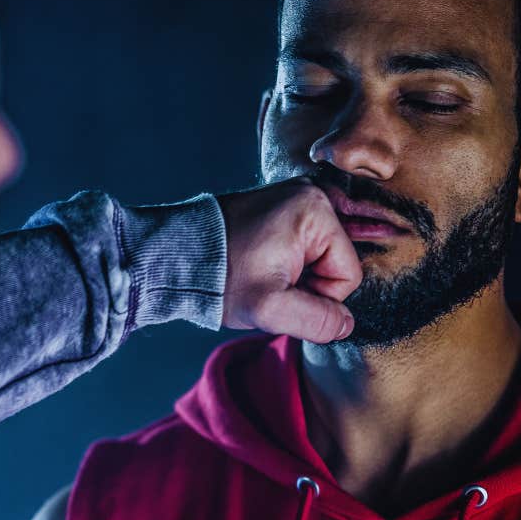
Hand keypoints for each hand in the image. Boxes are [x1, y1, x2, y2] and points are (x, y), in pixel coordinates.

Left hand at [217, 177, 361, 342]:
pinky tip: (256, 264)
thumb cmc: (220, 276)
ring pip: (315, 259)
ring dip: (291, 275)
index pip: (346, 274)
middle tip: (265, 281)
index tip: (278, 289)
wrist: (175, 256)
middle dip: (303, 283)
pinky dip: (280, 262)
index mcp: (316, 209)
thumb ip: (317, 320)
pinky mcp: (277, 207)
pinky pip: (298, 247)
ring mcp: (292, 198)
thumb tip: (344, 325)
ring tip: (257, 272)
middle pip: (333, 264)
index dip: (317, 296)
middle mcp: (309, 194)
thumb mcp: (269, 307)